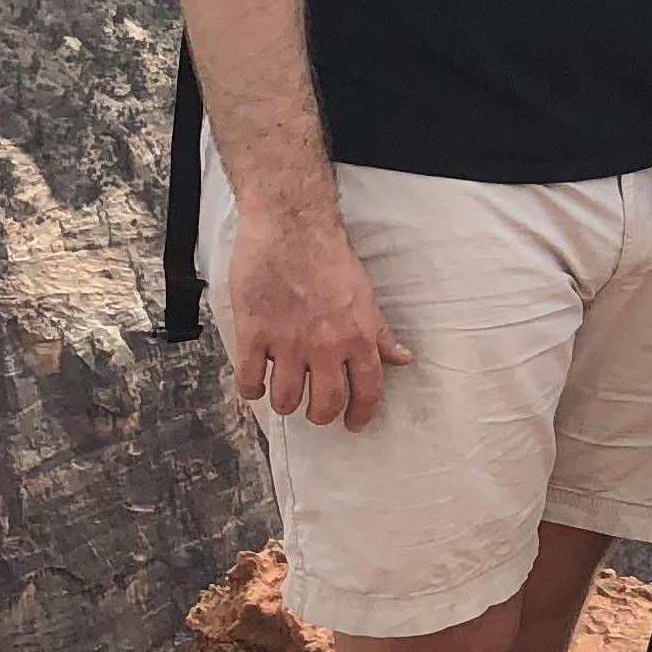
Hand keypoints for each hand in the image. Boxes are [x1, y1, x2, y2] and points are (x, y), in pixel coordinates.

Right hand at [228, 197, 408, 430]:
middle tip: (316, 411)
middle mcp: (326, 346)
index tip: (354, 424)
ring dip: (285, 403)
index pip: (368, 391)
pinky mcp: (254, 334)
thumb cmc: (329, 256)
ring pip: (285, 399)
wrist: (291, 227)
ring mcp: (288, 342)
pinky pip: (249, 380)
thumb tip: (402, 358)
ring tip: (285, 394)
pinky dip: (251, 389)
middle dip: (321, 415)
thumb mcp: (365, 294)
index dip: (361, 415)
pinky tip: (255, 383)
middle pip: (325, 404)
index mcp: (358, 336)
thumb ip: (379, 333)